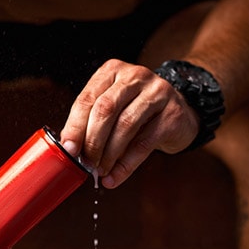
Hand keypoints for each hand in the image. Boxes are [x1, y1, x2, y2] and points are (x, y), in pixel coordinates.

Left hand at [60, 59, 199, 188]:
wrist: (180, 114)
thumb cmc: (137, 112)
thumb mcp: (114, 108)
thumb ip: (92, 121)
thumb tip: (70, 149)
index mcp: (112, 71)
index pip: (87, 98)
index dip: (75, 126)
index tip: (69, 149)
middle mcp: (135, 76)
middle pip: (105, 109)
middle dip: (92, 141)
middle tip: (86, 163)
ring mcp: (157, 92)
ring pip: (125, 125)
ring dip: (109, 154)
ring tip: (100, 172)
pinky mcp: (172, 113)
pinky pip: (144, 143)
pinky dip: (126, 165)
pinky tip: (115, 177)